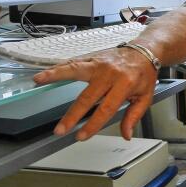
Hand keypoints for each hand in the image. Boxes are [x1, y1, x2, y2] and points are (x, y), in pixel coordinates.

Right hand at [33, 48, 156, 140]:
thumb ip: (134, 116)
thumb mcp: (145, 96)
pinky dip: (59, 67)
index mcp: (124, 84)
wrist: (145, 50)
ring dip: (56, 75)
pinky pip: (74, 62)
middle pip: (87, 96)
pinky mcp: (93, 57)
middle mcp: (109, 73)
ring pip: (75, 70)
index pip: (106, 108)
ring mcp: (99, 63)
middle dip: (72, 115)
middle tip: (60, 129)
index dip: (93, 124)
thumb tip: (126, 134)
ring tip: (40, 80)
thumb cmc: (144, 73)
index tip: (81, 136)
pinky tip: (46, 72)